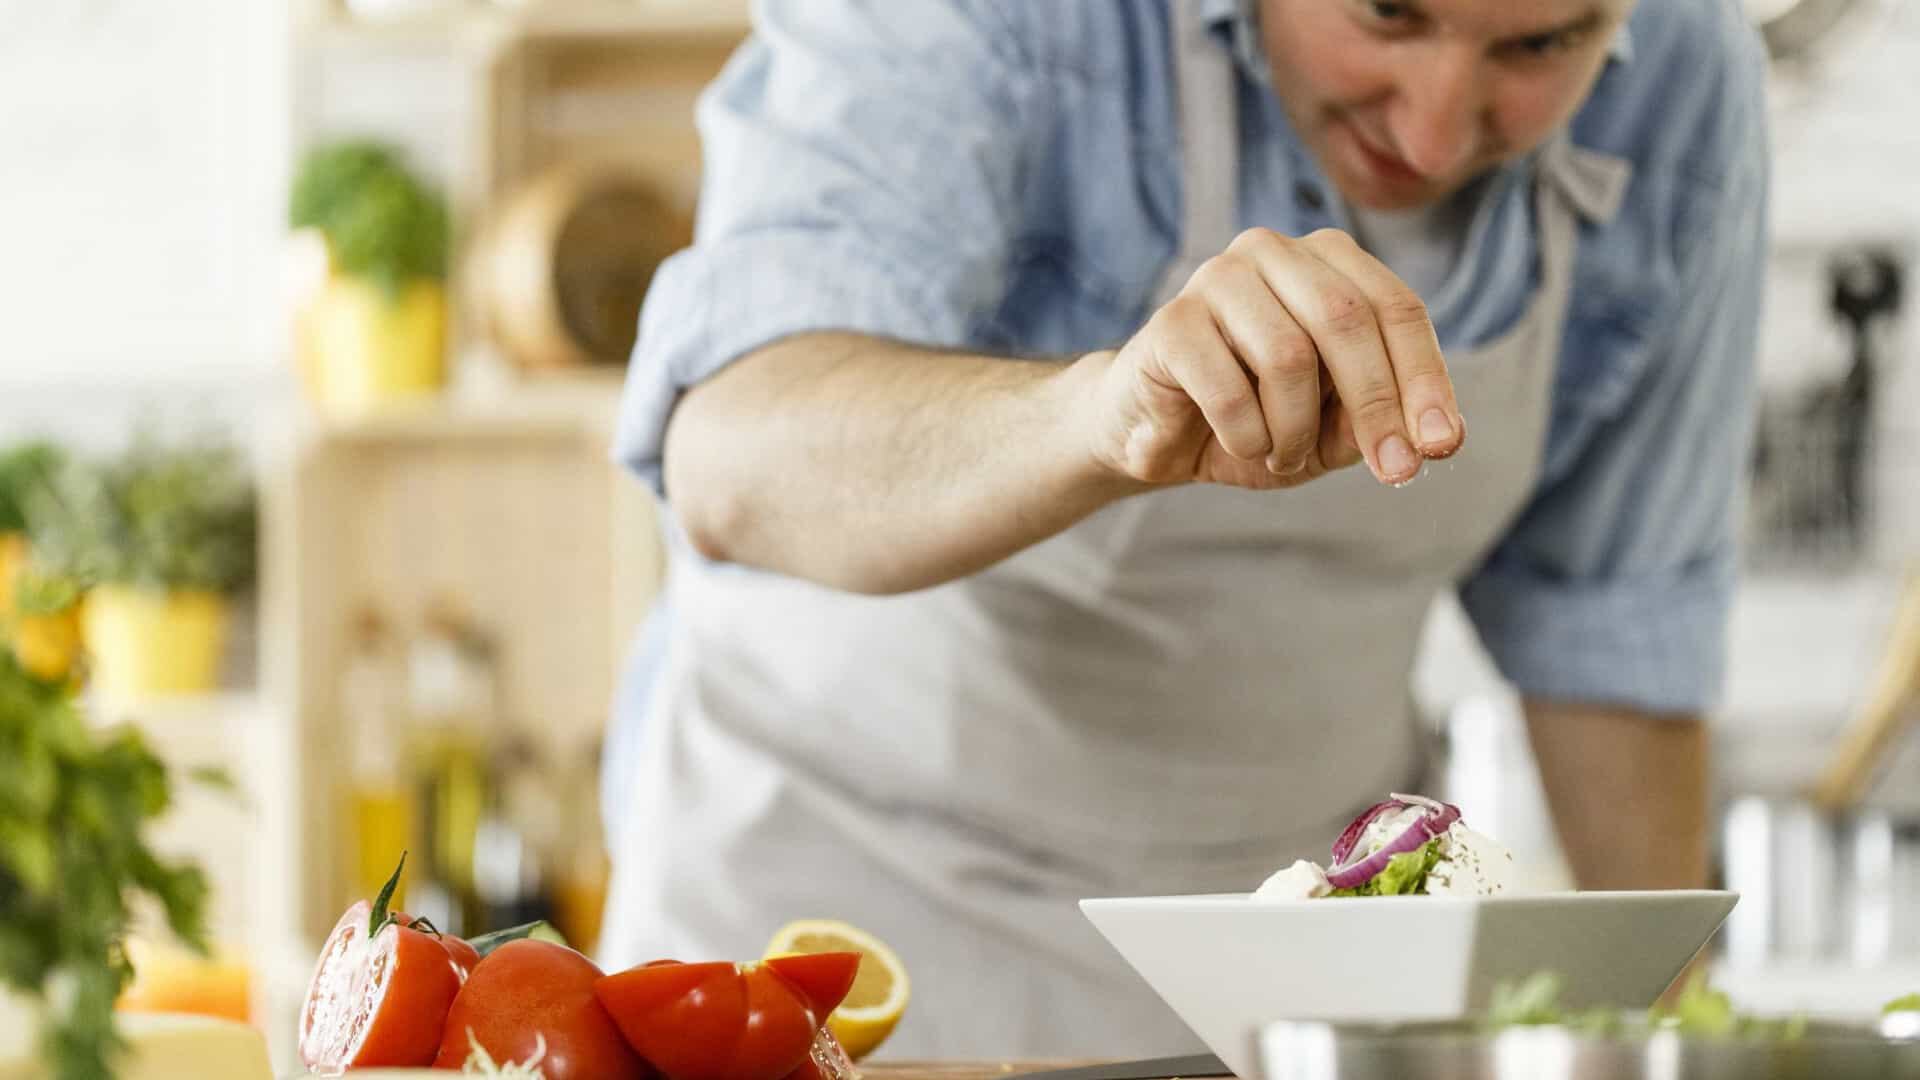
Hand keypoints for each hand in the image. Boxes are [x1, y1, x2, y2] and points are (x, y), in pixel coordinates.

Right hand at [1079, 228, 1464, 489]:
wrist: (1155, 435)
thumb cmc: (1253, 420)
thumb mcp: (1330, 430)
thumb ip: (1378, 421)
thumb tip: (1438, 437)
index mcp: (1325, 261)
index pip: (1395, 308)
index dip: (1426, 377)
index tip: (1442, 446)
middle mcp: (1273, 253)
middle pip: (1348, 319)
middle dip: (1379, 404)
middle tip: (1394, 471)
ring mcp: (1217, 278)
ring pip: (1290, 356)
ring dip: (1296, 429)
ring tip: (1282, 453)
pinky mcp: (1171, 322)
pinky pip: (1229, 389)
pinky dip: (1247, 436)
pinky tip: (1242, 445)